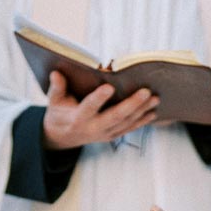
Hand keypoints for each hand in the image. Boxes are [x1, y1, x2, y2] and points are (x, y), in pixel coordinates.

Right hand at [43, 71, 159, 149]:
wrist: (63, 137)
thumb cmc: (59, 113)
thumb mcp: (54, 102)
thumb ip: (56, 88)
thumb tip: (56, 73)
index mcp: (78, 118)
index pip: (89, 108)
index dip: (98, 98)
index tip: (109, 87)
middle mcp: (94, 128)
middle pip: (115, 117)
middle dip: (132, 105)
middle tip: (146, 91)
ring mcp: (105, 134)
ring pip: (126, 123)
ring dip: (142, 111)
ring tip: (155, 98)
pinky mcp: (112, 135)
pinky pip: (129, 129)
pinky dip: (142, 121)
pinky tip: (153, 111)